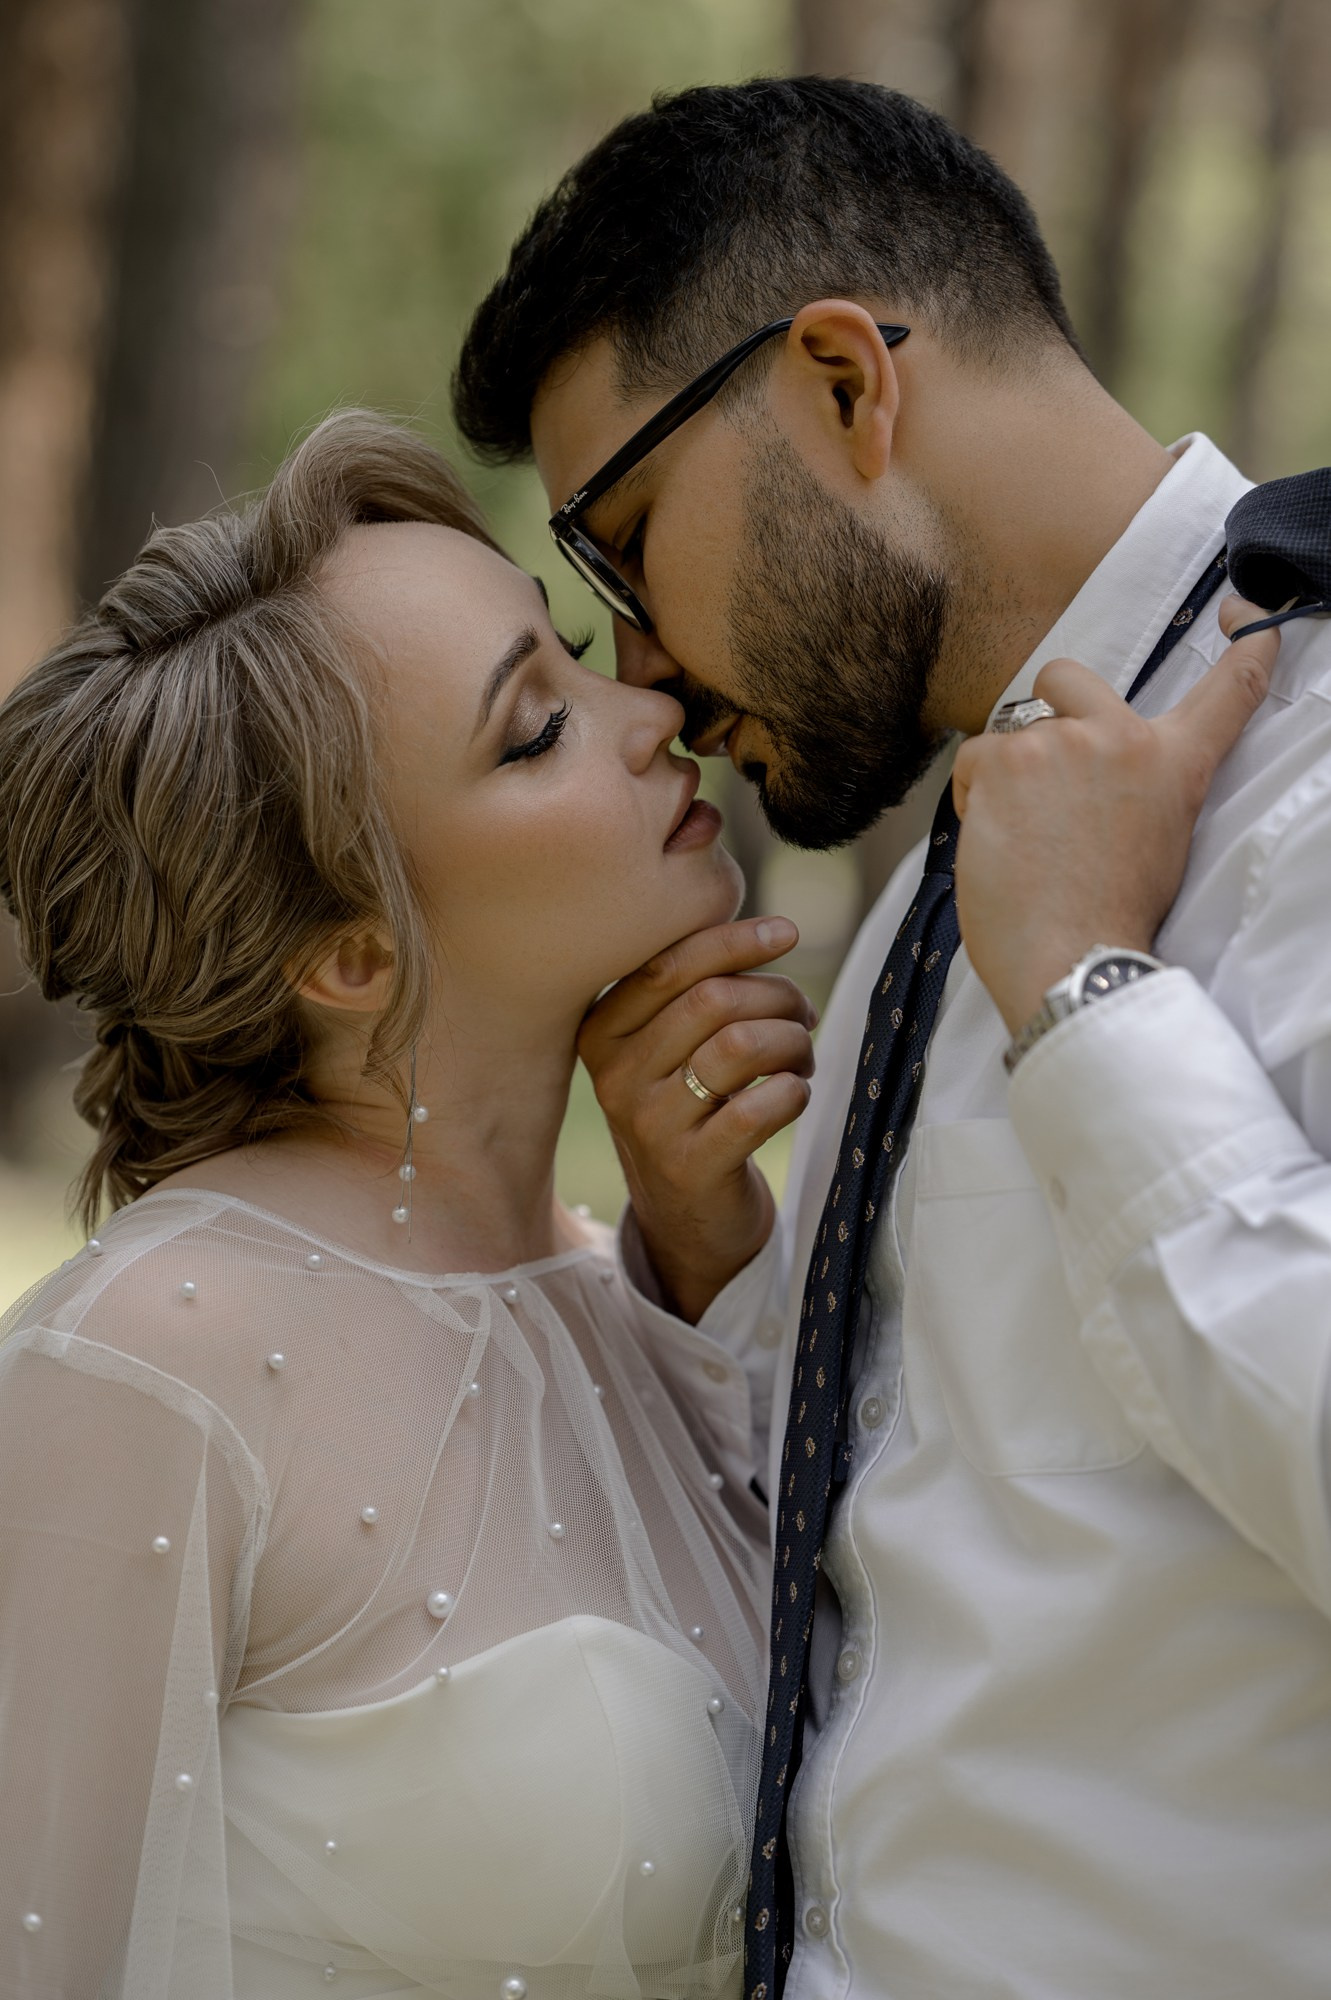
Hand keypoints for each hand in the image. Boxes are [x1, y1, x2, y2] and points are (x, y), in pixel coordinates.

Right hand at [577, 916, 816, 1322]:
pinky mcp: (690, 1168)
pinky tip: (793, 1095)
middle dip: (776, 996)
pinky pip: (759, 1107)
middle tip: (804, 1015)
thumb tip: (765, 931)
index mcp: (602, 1032)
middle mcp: (615, 1077)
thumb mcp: (671, 1047)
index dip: (734, 940)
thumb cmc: (693, 1109)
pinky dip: (792, 1091)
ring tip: (801, 1056)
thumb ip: (695, 989)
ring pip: (740, 1046)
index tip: (786, 932)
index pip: (669, 965)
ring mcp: (649, 1125)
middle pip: (711, 1000)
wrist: (688, 1217)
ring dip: (791, 1042)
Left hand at [951, 594, 1280, 1033]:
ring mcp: (1060, 743)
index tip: (1245, 614)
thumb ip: (1136, 787)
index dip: (1247, 643)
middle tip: (1045, 774)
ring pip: (1009, 732)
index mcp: (1175, 763)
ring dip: (1004, 777)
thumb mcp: (1158, 841)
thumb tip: (1093, 774)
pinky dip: (972, 797)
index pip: (1229, 690)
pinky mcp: (1003, 760)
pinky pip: (972, 760)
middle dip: (1045, 709)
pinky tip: (995, 842)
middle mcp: (1122, 738)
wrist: (1071, 957)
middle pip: (1068, 675)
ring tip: (1024, 840)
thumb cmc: (1109, 917)